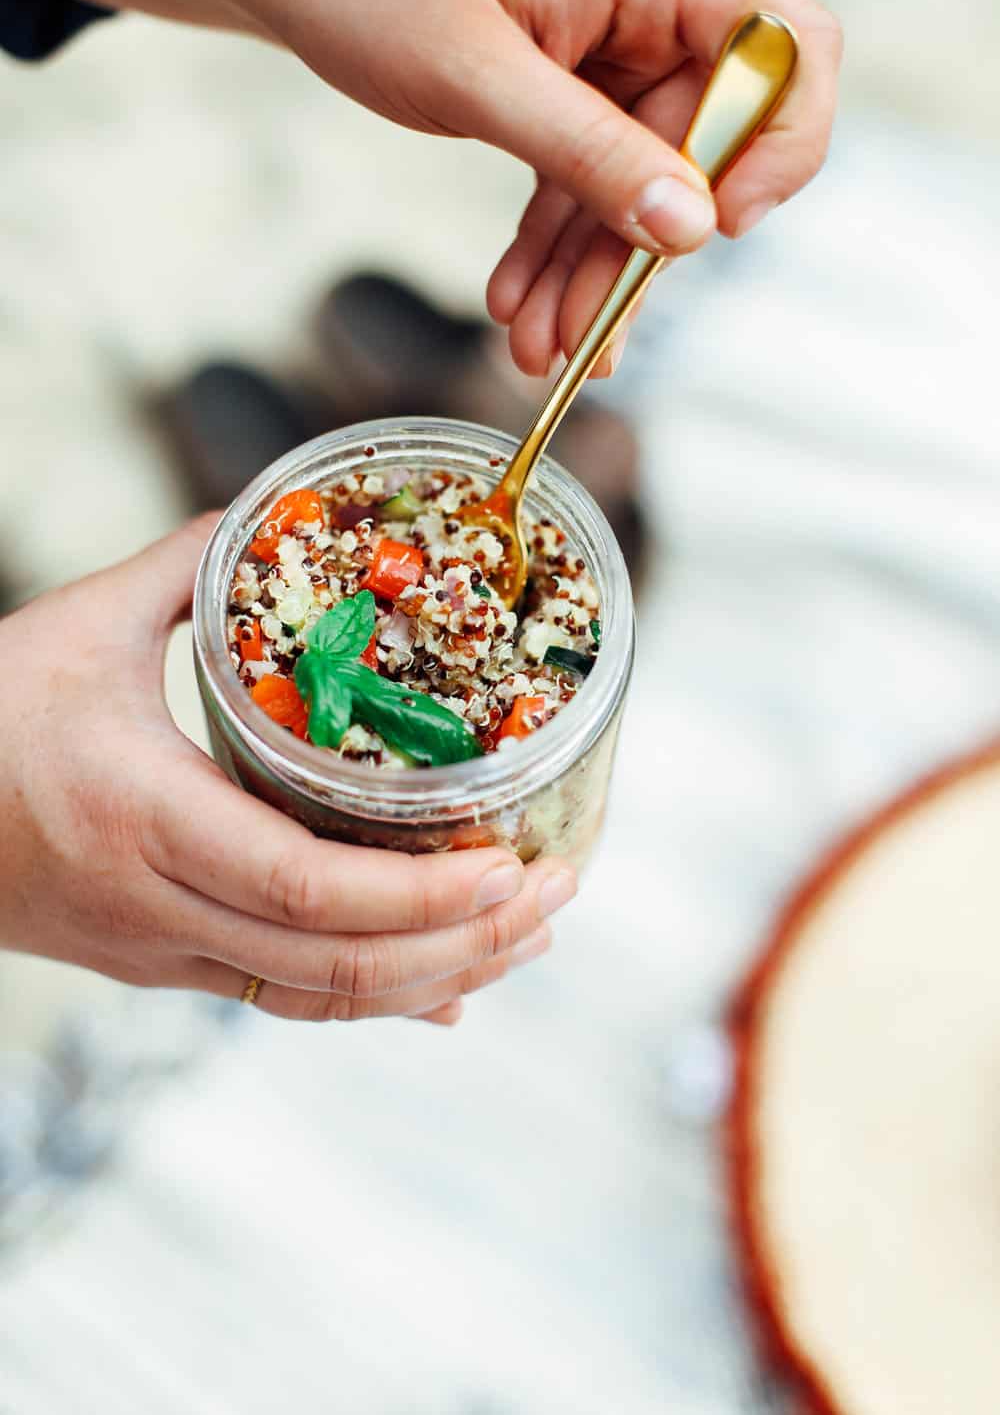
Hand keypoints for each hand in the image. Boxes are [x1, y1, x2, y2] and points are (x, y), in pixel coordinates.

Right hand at [1, 515, 573, 1022]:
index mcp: (144, 816)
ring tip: (528, 938)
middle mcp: (159, 905)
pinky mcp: (162, 962)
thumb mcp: (83, 624)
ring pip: (321, 999)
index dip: (424, 895)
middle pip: (337, 965)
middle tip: (557, 897)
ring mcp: (161, 949)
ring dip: (438, 976)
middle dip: (467, 940)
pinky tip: (448, 991)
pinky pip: (286, 997)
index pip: (307, 891)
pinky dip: (378, 997)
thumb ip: (189, 564)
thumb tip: (281, 515)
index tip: (512, 864)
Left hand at [19, 0, 840, 376]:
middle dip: (635, 259)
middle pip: (696, 153)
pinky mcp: (563, 101)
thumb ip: (587, 152)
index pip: (782, 43)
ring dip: (586, 277)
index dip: (779, 139)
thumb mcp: (478, 73)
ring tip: (534, 347)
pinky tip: (517, 306)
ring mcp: (606, 63)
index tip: (722, 224)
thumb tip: (688, 228)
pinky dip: (551, 252)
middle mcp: (642, 16)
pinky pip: (580, 189)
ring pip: (633, 190)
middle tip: (582, 342)